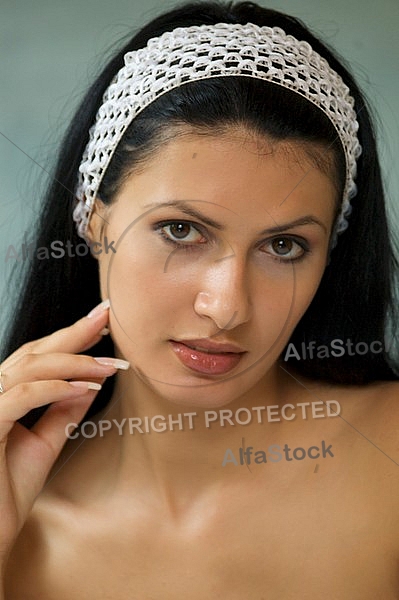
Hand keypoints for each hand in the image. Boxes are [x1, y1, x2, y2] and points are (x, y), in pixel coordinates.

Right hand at [0, 299, 126, 569]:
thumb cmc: (7, 492)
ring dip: (75, 362)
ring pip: (30, 367)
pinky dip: (56, 387)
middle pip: (34, 352)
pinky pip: (23, 395)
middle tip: (107, 316)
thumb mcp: (45, 443)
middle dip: (74, 333)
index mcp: (3, 396)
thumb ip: (63, 410)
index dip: (70, 337)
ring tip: (109, 364)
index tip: (102, 323)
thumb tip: (90, 382)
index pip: (37, 357)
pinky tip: (86, 386)